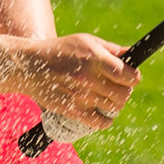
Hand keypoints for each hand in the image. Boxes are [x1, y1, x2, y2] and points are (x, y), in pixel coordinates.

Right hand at [8, 33, 139, 130]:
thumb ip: (111, 49)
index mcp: (94, 58)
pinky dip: (106, 120)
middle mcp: (88, 78)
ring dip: (115, 103)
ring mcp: (80, 96)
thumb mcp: (85, 41)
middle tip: (118, 87)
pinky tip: (103, 113)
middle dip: (125, 91)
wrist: (29, 66)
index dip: (133, 77)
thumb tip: (133, 54)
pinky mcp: (72, 110)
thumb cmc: (60, 50)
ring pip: (114, 107)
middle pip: (123, 94)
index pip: (127, 75)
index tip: (131, 77)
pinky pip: (100, 122)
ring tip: (107, 97)